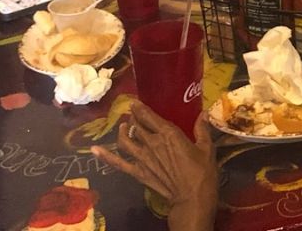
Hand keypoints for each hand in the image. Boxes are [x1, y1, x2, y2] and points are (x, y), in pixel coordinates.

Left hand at [92, 103, 216, 228]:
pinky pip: (118, 163)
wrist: (192, 198)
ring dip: (122, 131)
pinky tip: (94, 150)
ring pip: (125, 140)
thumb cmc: (202, 173)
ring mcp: (142, 158)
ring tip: (124, 126)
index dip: (140, 107)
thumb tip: (203, 113)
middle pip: (137, 125)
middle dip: (134, 118)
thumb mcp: (206, 148)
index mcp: (168, 134)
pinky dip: (105, 156)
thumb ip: (202, 129)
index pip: (149, 116)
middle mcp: (152, 143)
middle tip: (134, 114)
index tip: (134, 102)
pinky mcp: (137, 172)